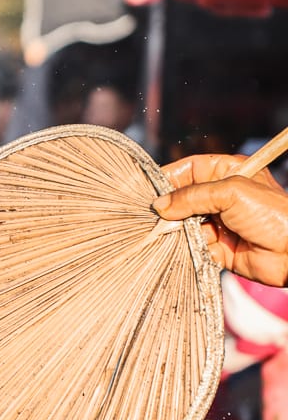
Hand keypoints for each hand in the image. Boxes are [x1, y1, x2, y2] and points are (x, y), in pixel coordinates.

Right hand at [153, 154, 287, 285]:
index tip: (149, 190)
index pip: (190, 169)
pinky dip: (186, 250)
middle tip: (153, 217)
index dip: (169, 177)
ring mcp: (218, 223)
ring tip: (169, 235)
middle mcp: (221, 197)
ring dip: (176, 231)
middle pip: (183, 199)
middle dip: (169, 209)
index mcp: (227, 173)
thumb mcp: (230, 192)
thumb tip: (160, 206)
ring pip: (184, 225)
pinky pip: (192, 247)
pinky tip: (182, 250)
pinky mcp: (217, 248)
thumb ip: (192, 196)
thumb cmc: (271, 214)